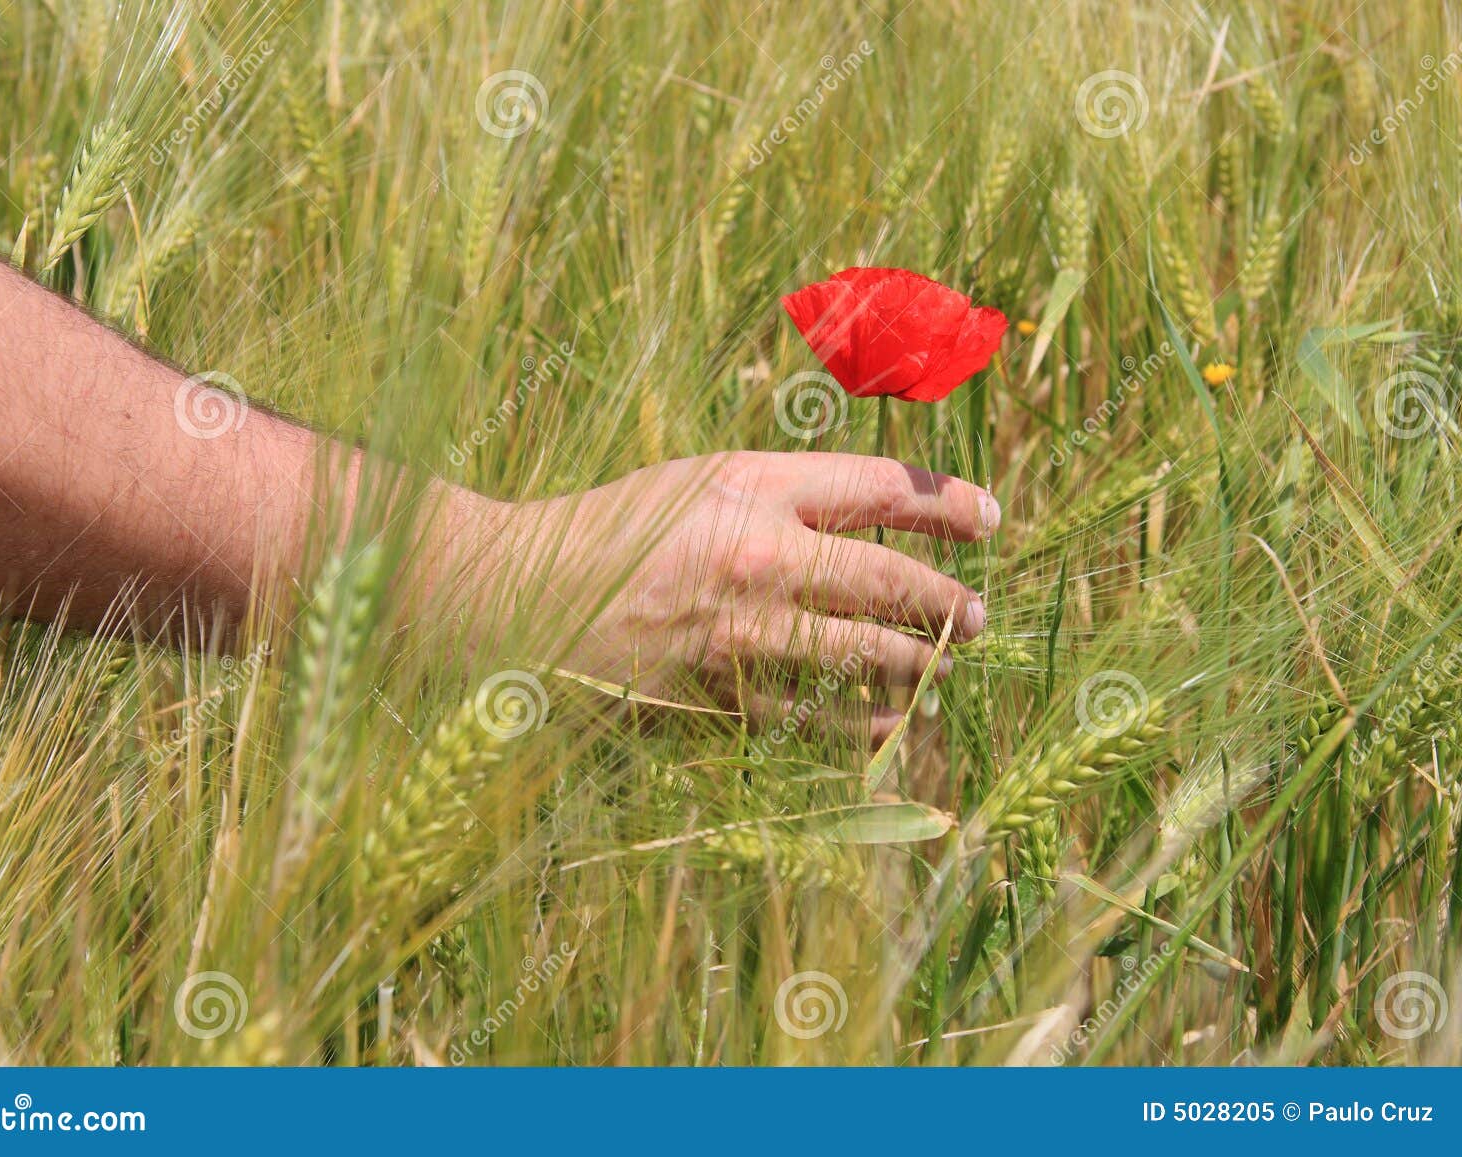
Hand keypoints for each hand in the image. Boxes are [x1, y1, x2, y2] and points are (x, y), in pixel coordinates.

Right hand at [487, 451, 997, 745]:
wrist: (517, 594)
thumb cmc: (610, 527)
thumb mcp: (698, 480)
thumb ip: (783, 493)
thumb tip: (873, 516)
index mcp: (751, 485)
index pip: (881, 488)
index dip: (949, 505)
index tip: (990, 518)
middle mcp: (756, 554)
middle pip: (887, 578)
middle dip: (948, 600)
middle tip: (978, 615)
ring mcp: (738, 631)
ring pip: (861, 655)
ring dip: (917, 665)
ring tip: (940, 669)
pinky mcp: (714, 694)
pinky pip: (810, 716)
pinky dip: (856, 722)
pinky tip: (883, 725)